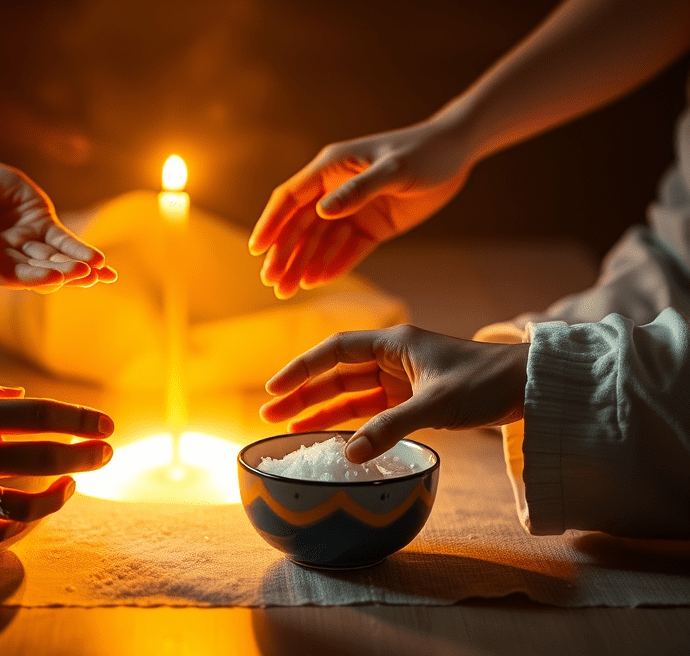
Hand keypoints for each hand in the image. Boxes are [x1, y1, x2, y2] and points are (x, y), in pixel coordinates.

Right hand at [0, 152, 116, 291]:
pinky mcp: (39, 220)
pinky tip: (99, 260)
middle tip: (86, 273)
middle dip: (63, 271)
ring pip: (56, 257)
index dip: (34, 277)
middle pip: (40, 269)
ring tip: (99, 270)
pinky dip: (80, 248)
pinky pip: (63, 238)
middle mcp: (8, 255)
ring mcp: (25, 239)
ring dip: (78, 264)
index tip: (55, 277)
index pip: (12, 275)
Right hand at [0, 373, 113, 541]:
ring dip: (61, 494)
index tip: (105, 423)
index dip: (81, 420)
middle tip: (109, 452)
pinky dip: (20, 524)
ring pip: (31, 500)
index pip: (43, 416)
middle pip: (49, 456)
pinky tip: (33, 512)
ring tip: (74, 485)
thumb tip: (19, 393)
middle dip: (87, 454)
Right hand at [248, 120, 470, 297]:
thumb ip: (359, 190)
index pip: (290, 198)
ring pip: (319, 242)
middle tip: (271, 283)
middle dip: (284, 254)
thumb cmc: (424, 152)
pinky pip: (346, 250)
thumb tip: (322, 212)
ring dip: (302, 265)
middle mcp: (335, 190)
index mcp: (332, 167)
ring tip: (287, 291)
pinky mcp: (370, 227)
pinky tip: (316, 281)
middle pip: (300, 226)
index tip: (256, 249)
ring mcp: (352, 210)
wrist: (456, 154)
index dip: (271, 223)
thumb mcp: (394, 169)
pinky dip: (332, 265)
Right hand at [260, 324, 528, 461]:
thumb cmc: (486, 383)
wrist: (529, 387)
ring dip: (321, 407)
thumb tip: (348, 454)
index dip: (301, 368)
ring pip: (350, 392)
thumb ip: (390, 429)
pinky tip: (330, 434)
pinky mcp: (414, 398)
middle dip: (303, 392)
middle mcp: (392, 357)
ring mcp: (402, 378)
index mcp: (393, 343)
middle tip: (269, 414)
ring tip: (288, 426)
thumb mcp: (435, 405)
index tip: (274, 387)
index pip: (334, 351)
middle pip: (336, 373)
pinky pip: (372, 409)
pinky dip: (350, 421)